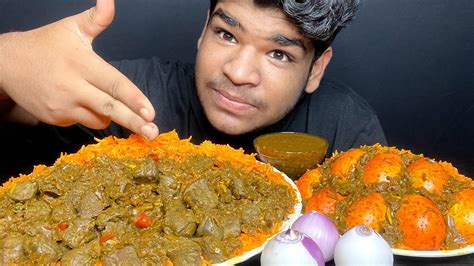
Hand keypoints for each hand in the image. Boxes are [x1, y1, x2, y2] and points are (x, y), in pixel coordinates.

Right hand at [0, 0, 158, 138]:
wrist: (7, 64)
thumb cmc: (45, 44)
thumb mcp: (71, 28)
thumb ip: (97, 18)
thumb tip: (110, 0)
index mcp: (82, 63)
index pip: (114, 84)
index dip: (134, 99)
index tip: (151, 112)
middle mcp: (73, 87)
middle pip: (110, 109)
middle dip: (134, 122)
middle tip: (152, 132)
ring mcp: (63, 106)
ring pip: (99, 119)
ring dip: (109, 114)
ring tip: (100, 98)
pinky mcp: (55, 118)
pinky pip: (82, 122)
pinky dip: (88, 114)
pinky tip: (76, 100)